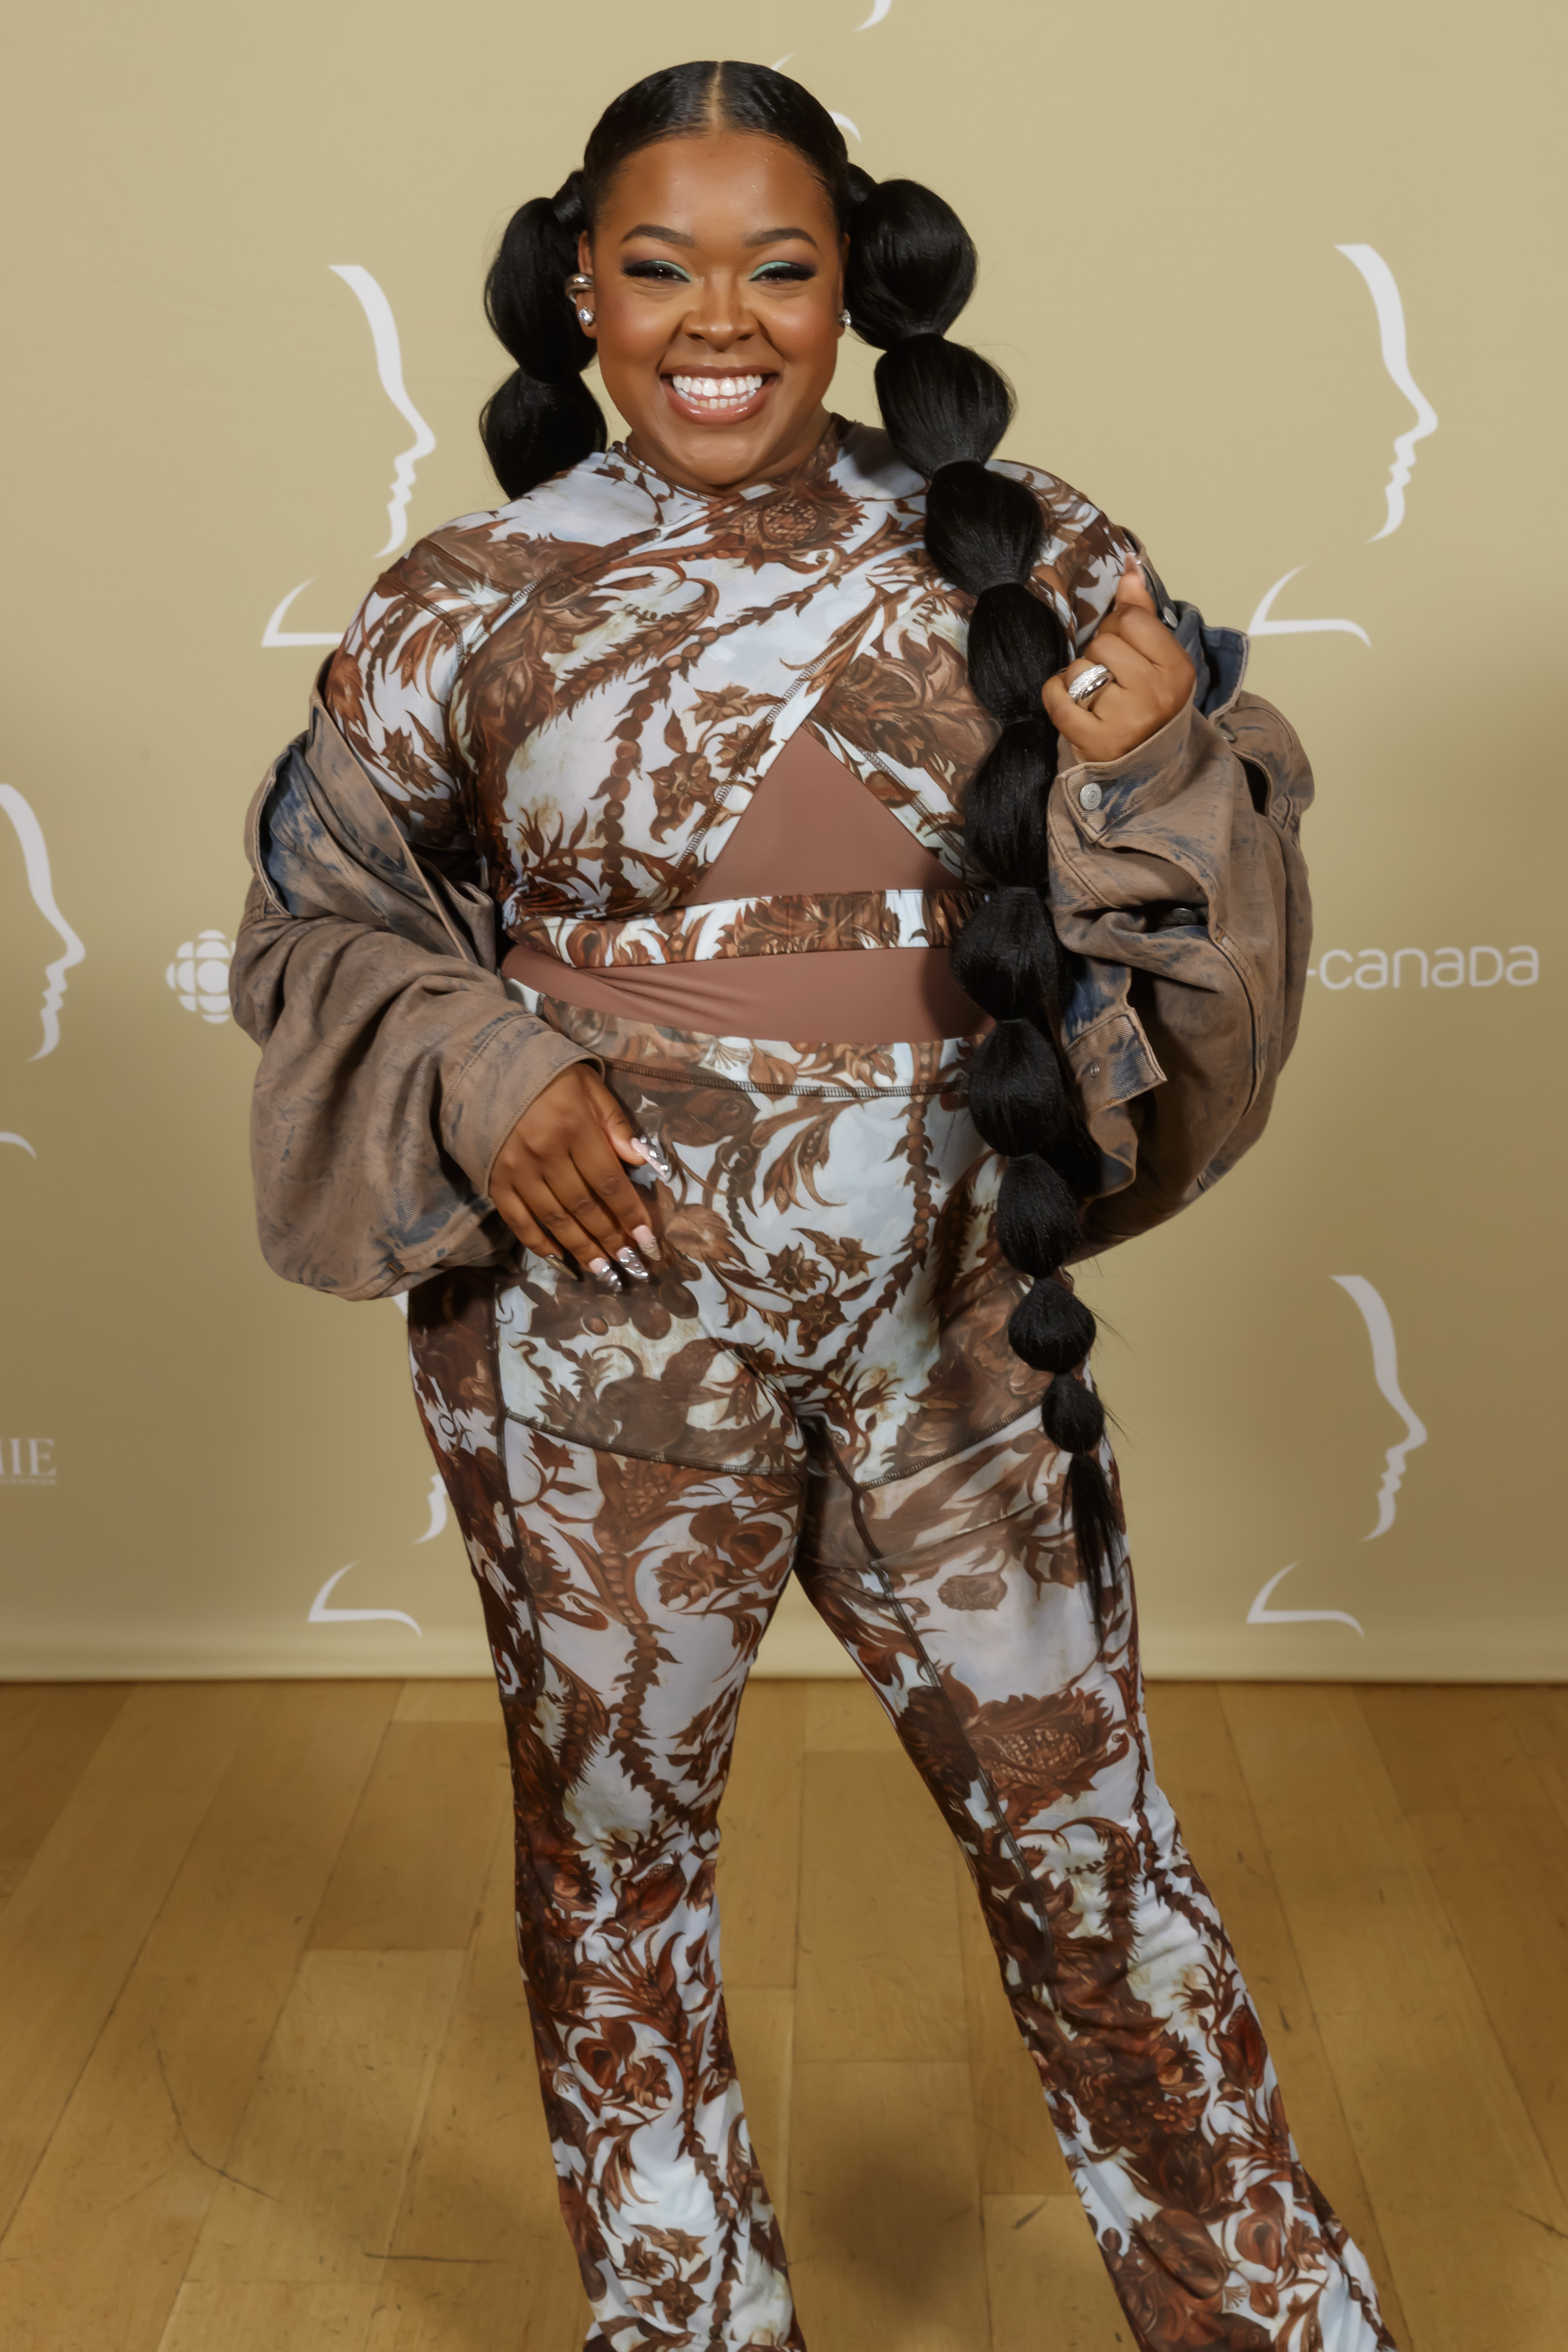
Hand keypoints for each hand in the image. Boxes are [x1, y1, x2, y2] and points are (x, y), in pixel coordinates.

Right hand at [488, 1063, 660, 1283]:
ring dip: (581, 1248)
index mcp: (573, 1127)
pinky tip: (559, 1257)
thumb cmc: (547, 1075)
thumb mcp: (588, 1086)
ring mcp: (516, 1169)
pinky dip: (538, 1242)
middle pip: (585, 1205)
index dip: (630, 1213)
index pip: (609, 1181)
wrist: (485, 1064)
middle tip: (630, 1263)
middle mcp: (545, 1153)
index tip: (648, 1240)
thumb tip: (641, 1162)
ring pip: (555, 1218)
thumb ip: (615, 1124)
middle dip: (610, 1237)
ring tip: (603, 1270)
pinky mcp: (494, 1180)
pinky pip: (518, 1219)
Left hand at [1043, 556, 1194, 763]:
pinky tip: (1068, 703)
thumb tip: (1129, 567)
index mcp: (1177, 668)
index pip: (1132, 619)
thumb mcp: (1156, 659)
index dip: (1118, 627)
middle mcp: (1156, 694)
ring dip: (1077, 679)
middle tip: (1109, 677)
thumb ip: (1141, 613)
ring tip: (1095, 697)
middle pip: (1103, 643)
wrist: (1146, 764)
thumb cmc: (1148, 703)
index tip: (1124, 648)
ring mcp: (1126, 720)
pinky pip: (1058, 700)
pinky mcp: (1096, 742)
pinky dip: (1055, 696)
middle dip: (1098, 655)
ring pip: (1079, 670)